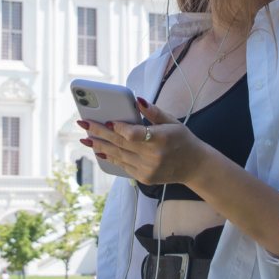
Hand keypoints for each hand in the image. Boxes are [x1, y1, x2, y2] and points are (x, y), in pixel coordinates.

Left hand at [77, 97, 208, 185]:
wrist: (194, 166)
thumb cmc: (182, 140)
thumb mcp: (172, 122)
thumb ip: (154, 112)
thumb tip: (137, 100)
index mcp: (161, 139)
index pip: (133, 134)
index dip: (118, 127)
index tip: (107, 120)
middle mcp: (153, 156)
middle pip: (120, 143)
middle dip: (99, 132)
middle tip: (83, 124)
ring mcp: (148, 169)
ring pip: (118, 155)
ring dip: (99, 146)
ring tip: (85, 138)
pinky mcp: (144, 177)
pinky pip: (123, 165)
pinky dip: (110, 157)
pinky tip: (99, 150)